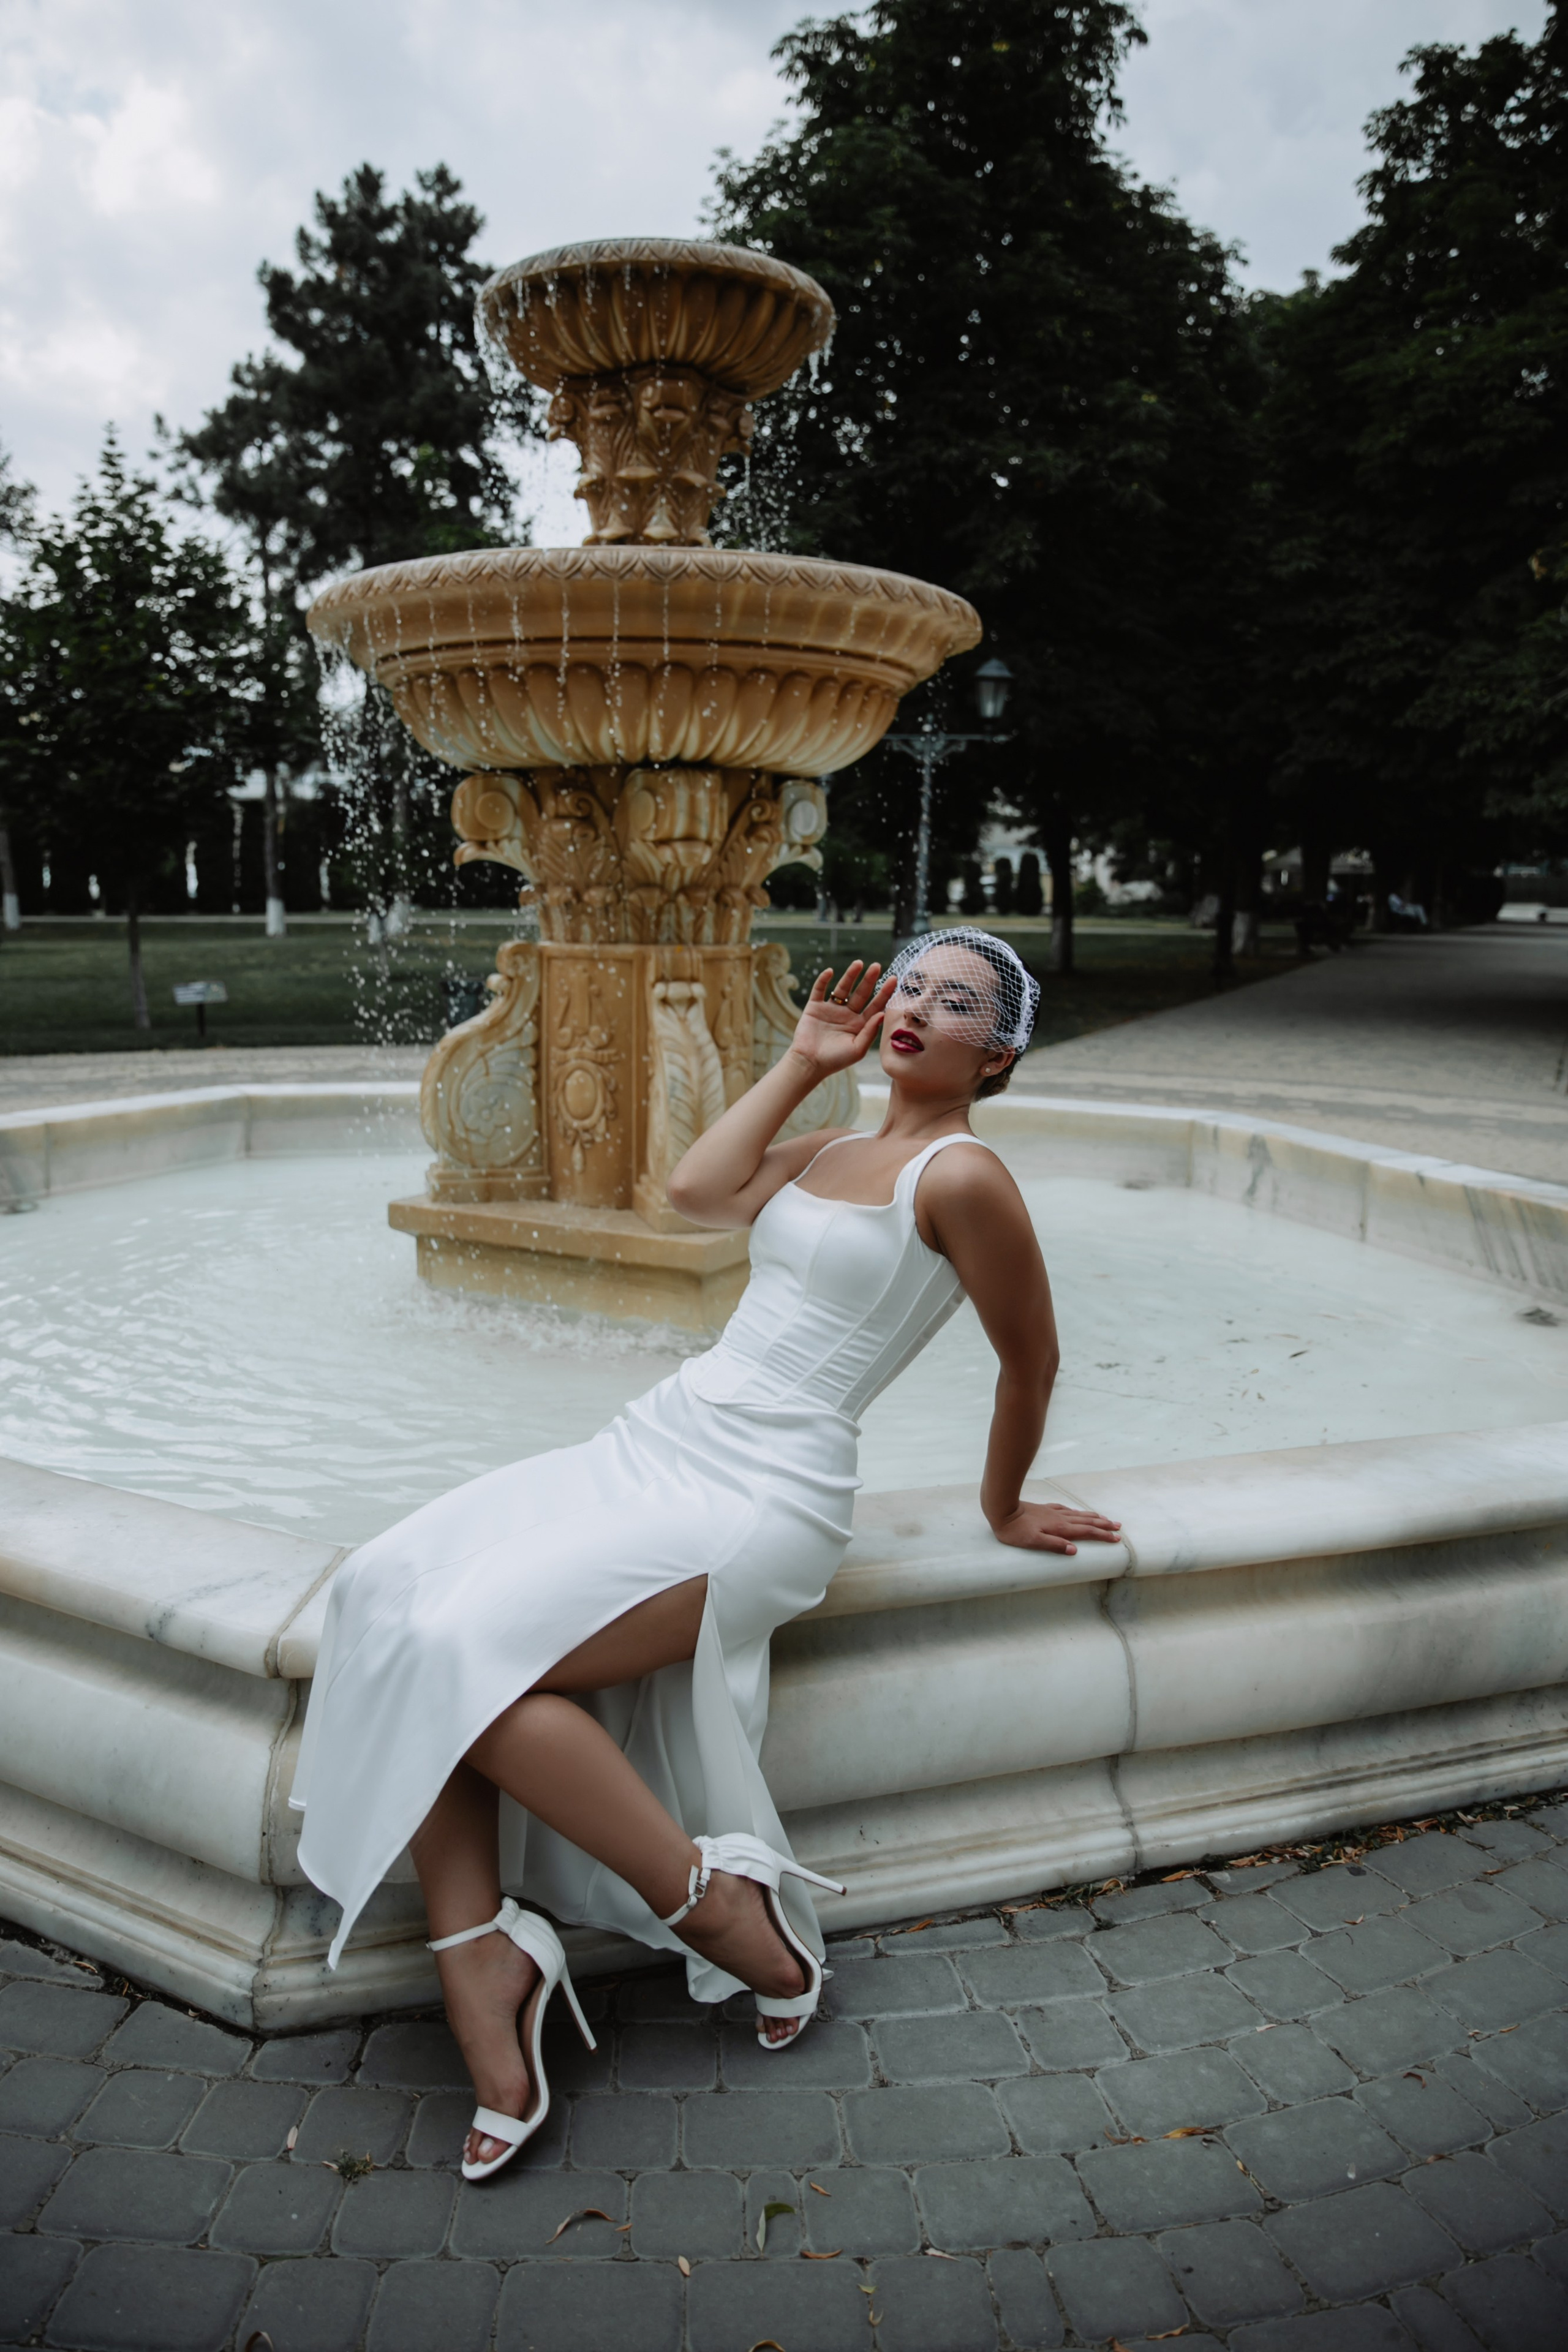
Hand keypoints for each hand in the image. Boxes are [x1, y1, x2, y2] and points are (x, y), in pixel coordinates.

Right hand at [791, 961, 896, 1077]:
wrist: (809, 1064)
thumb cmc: (835, 1060)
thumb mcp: (857, 1049)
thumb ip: (870, 1032)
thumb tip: (883, 1014)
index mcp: (859, 1024)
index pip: (875, 1005)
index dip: (884, 993)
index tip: (894, 980)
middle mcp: (847, 1014)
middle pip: (860, 993)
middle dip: (869, 980)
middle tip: (876, 966)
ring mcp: (831, 1009)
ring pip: (842, 988)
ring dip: (850, 975)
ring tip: (858, 963)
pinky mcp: (814, 1007)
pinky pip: (819, 990)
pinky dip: (823, 980)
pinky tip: (830, 972)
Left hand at [990, 1504, 1122, 1555]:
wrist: (1003, 1509)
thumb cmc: (1016, 1530)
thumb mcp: (1033, 1542)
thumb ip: (1054, 1545)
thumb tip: (1074, 1550)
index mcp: (1060, 1528)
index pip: (1086, 1533)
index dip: (1102, 1536)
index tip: (1116, 1539)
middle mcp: (1060, 1519)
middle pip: (1087, 1522)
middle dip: (1104, 1526)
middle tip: (1118, 1527)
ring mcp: (1054, 1512)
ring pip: (1079, 1515)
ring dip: (1094, 1517)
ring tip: (1105, 1519)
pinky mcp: (1046, 1508)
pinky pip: (1067, 1510)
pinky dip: (1077, 1512)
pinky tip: (1077, 1512)